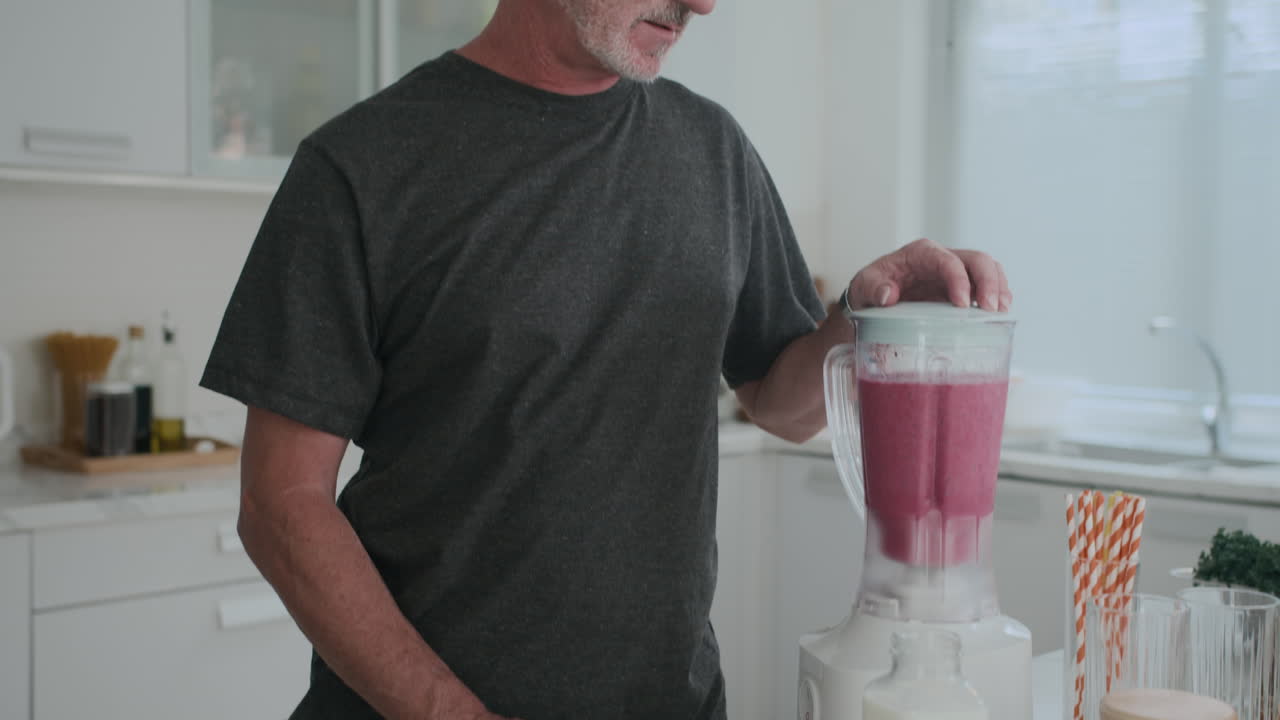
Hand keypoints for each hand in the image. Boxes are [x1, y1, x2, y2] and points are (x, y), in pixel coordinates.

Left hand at [845, 238, 1010, 311]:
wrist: (875, 296)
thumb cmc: (872, 286)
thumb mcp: (864, 285)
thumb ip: (872, 287)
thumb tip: (887, 295)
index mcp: (921, 253)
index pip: (947, 259)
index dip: (959, 279)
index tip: (962, 304)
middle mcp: (942, 258)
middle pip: (976, 260)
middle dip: (988, 282)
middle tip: (990, 309)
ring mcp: (956, 272)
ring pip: (988, 269)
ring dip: (999, 289)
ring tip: (1000, 312)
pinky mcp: (964, 287)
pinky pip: (988, 285)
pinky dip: (997, 296)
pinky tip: (999, 314)